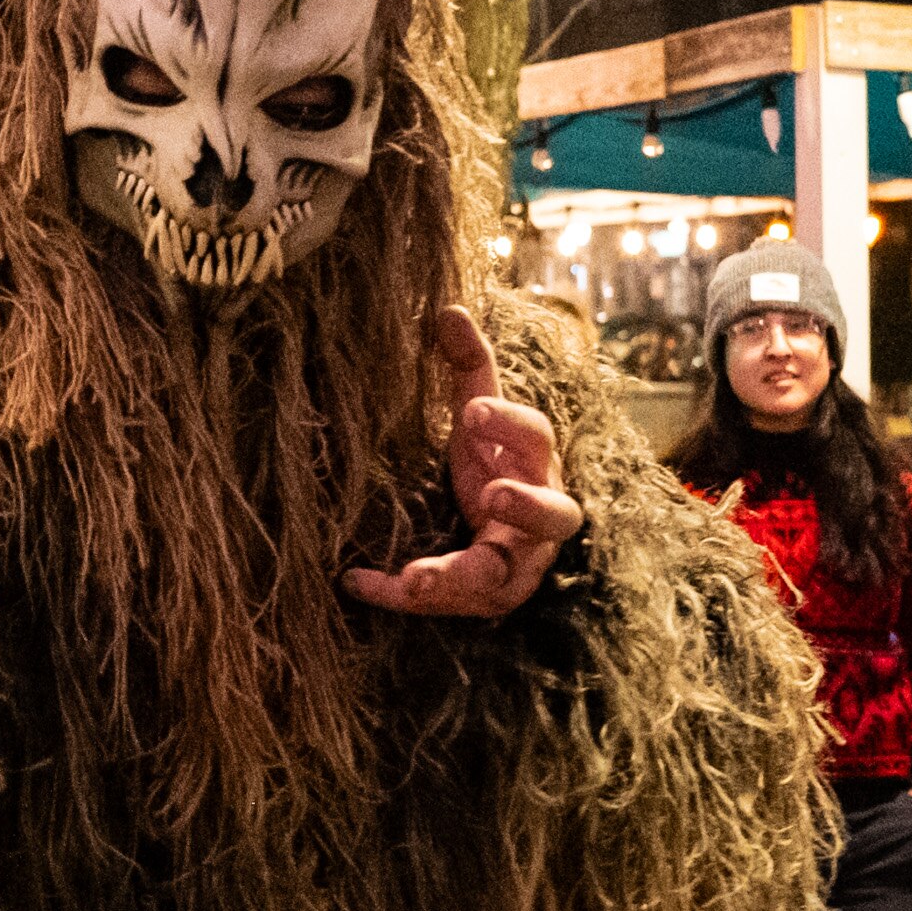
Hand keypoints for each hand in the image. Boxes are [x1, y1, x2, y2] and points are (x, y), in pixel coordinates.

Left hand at [343, 304, 584, 619]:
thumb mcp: (480, 413)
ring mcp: (518, 561)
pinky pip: (450, 602)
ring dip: (462, 576)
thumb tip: (448, 308)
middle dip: (527, 506)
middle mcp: (540, 515)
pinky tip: (356, 581)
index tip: (470, 411)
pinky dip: (400, 594)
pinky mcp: (487, 594)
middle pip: (555, 515)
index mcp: (536, 463)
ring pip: (506, 577)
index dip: (509, 423)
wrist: (496, 526)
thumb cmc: (494, 462)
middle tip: (490, 494)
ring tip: (417, 578)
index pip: (537, 437)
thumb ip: (468, 366)